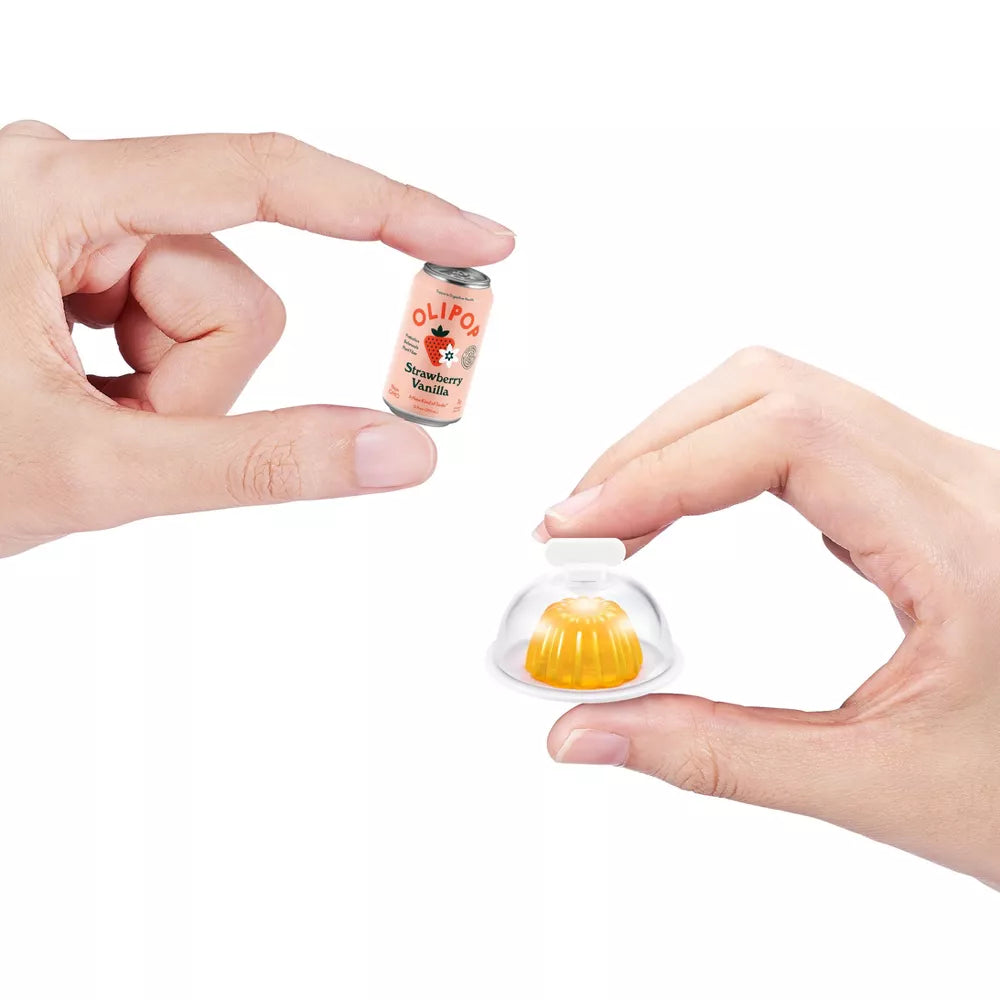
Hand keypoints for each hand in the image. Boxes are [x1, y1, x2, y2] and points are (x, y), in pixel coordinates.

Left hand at [0, 120, 513, 556]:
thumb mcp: (92, 468)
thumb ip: (257, 464)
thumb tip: (398, 448)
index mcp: (51, 191)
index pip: (264, 178)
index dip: (390, 212)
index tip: (479, 238)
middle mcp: (62, 181)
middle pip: (234, 289)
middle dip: (199, 386)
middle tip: (117, 431)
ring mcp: (66, 221)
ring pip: (209, 314)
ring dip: (171, 394)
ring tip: (85, 423)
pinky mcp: (71, 258)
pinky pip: (171, 321)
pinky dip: (148, 385)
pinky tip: (77, 402)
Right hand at [538, 347, 999, 889]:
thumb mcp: (877, 785)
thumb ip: (713, 755)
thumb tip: (582, 734)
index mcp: (962, 540)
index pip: (783, 437)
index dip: (657, 470)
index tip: (575, 531)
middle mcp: (961, 481)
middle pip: (771, 391)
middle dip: (652, 450)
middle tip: (579, 533)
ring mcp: (948, 476)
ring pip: (786, 397)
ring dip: (682, 445)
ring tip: (617, 525)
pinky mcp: (928, 492)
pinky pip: (807, 433)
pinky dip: (722, 460)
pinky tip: (687, 515)